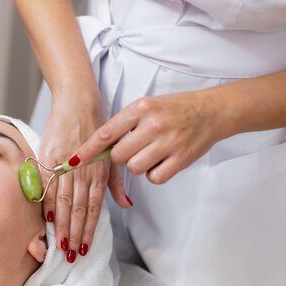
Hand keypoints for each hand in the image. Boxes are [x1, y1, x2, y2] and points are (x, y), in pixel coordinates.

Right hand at [40, 91, 128, 261]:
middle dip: (74, 235)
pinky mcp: (49, 156)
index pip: (93, 209)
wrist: (77, 102)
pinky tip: (47, 220)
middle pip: (78, 210)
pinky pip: (47, 185)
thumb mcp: (111, 156)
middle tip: (71, 257)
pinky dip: (47, 203)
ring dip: (62, 226)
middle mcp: (83, 171)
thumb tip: (126, 206)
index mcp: (98, 173)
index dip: (89, 231)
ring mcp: (65, 164)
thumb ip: (116, 183)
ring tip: (59, 246)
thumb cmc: (96, 129)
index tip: (85, 249)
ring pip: (64, 201)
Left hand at [72, 90, 227, 183]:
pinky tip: (162, 161)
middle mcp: (153, 124)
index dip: (87, 150)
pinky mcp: (181, 159)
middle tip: (134, 149)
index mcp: (141, 108)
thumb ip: (125, 124)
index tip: (73, 162)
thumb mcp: (147, 107)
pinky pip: (154, 178)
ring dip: (139, 166)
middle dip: (121, 158)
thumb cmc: (176, 109)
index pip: (106, 133)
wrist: (212, 111)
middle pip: (119, 156)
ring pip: (135, 168)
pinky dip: (154, 174)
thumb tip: (100, 147)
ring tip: (152, 153)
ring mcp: (168, 142)